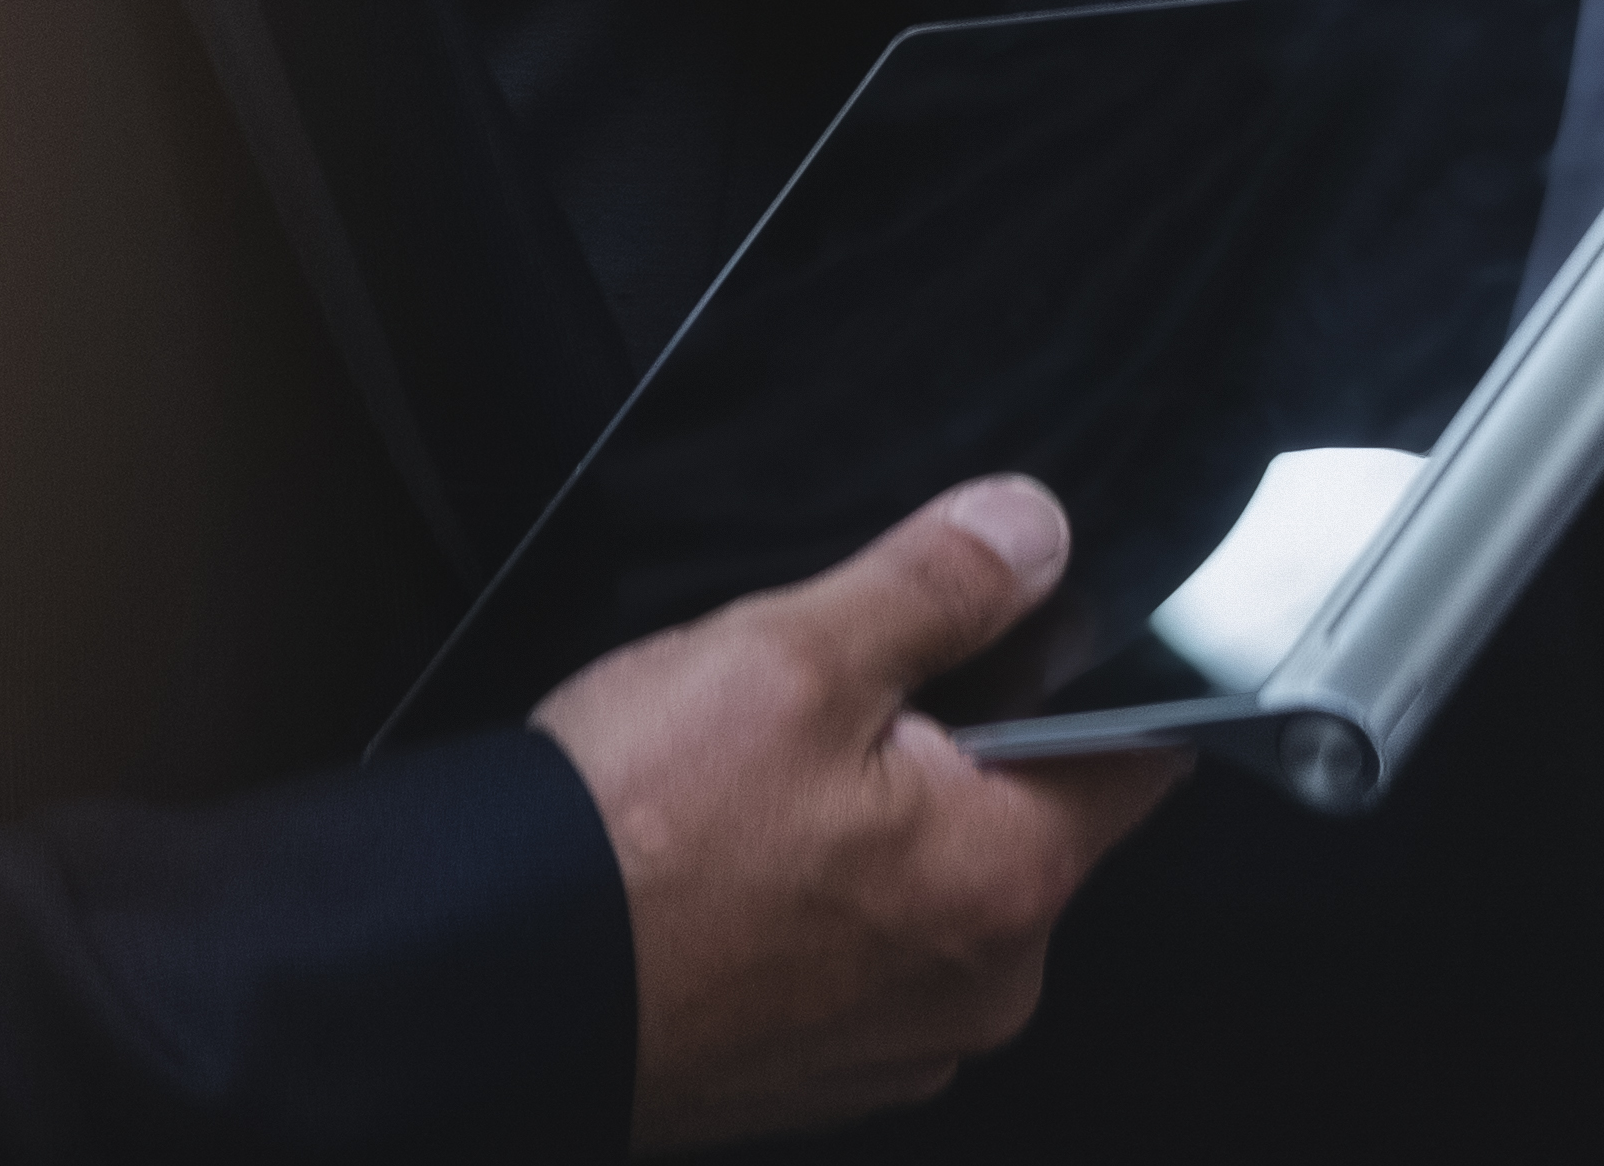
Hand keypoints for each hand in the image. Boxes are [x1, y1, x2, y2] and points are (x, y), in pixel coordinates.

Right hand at [535, 479, 1180, 1147]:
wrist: (466, 993)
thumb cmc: (626, 844)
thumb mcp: (790, 657)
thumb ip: (939, 584)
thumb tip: (1035, 531)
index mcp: (1010, 883)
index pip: (1137, 755)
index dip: (1091, 676)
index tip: (1030, 635)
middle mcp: (977, 988)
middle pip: (1025, 822)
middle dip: (958, 754)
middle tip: (839, 709)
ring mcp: (889, 1046)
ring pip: (929, 890)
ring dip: (871, 832)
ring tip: (757, 791)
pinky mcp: (802, 1073)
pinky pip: (848, 957)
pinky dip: (808, 906)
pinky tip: (725, 865)